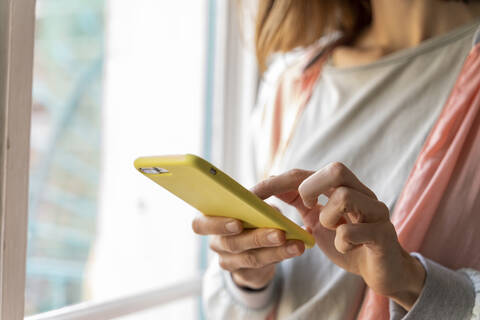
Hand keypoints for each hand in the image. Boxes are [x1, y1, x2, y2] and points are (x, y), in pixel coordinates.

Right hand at [192, 211, 304, 288]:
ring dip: (276, 250)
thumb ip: (253, 203)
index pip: (200, 224)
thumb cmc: (251, 217)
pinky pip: (263, 268)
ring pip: (251, 258)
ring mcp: (230, 262)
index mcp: (211, 221)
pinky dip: (281, 257)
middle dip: (257, 238)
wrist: (257, 247)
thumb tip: (263, 202)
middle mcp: (217, 243)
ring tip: (296, 244)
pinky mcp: (246, 275)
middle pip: (232, 243)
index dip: (217, 225)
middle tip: (279, 234)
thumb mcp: (250, 207)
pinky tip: (295, 249)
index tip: (238, 222)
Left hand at [252, 163, 425, 309]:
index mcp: (343, 188)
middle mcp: (362, 193)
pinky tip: (346, 247)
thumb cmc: (349, 243)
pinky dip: (342, 243)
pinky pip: (353, 232)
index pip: (307, 173)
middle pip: (336, 169)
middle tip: (306, 206)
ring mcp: (375, 212)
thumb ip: (301, 202)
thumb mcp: (319, 221)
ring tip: (332, 229)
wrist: (382, 271)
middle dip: (310, 187)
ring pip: (345, 196)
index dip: (278, 182)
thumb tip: (272, 182)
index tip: (253, 194)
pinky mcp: (383, 235)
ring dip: (328, 217)